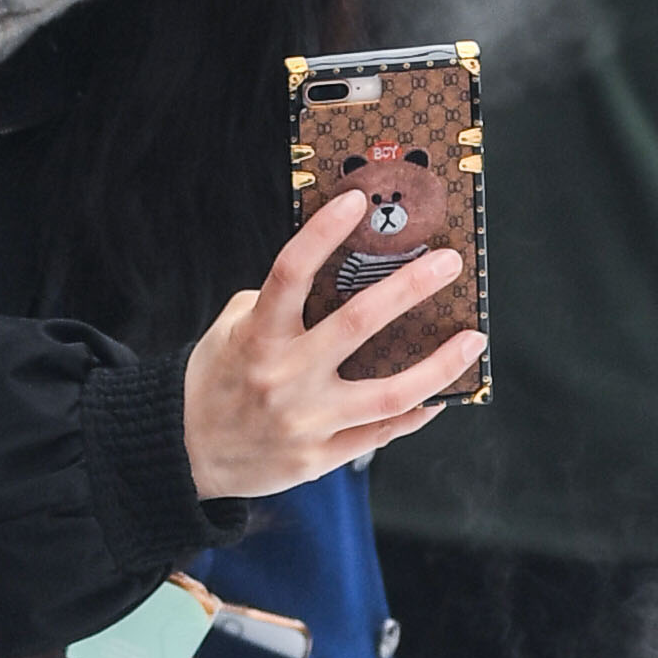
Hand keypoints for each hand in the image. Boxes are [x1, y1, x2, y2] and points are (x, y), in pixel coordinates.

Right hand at [180, 184, 483, 500]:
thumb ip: (275, 303)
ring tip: (472, 340)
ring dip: (438, 365)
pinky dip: (416, 411)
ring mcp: (306, 420)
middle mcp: (284, 376)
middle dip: (411, 289)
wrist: (185, 455)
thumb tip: (338, 276)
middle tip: (448, 263)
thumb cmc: (217, 380)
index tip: (357, 201)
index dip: (323, 232)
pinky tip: (441, 393)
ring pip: (389, 392)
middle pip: (358, 324)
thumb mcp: (231, 331)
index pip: (291, 272)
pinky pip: (381, 432)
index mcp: (258, 336)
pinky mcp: (320, 456)